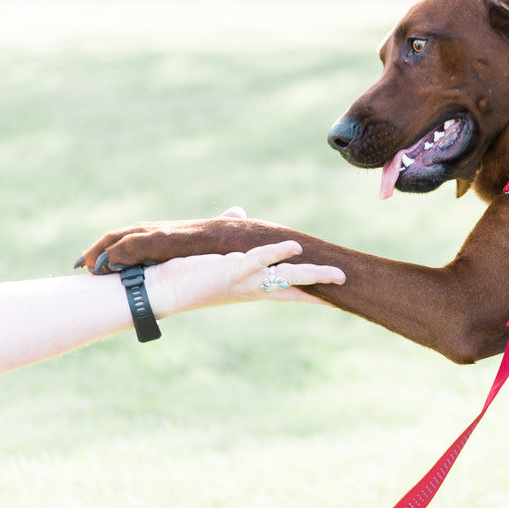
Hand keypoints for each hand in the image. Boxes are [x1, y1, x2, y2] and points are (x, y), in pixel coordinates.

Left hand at [146, 239, 345, 315]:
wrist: (158, 289)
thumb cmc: (183, 272)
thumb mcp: (213, 252)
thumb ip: (230, 232)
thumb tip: (239, 213)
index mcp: (253, 285)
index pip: (291, 289)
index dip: (316, 290)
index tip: (339, 294)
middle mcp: (254, 288)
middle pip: (298, 287)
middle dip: (325, 287)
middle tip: (350, 285)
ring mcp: (245, 281)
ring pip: (288, 277)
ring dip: (314, 275)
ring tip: (338, 275)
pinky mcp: (230, 272)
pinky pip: (260, 260)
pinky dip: (278, 252)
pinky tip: (296, 246)